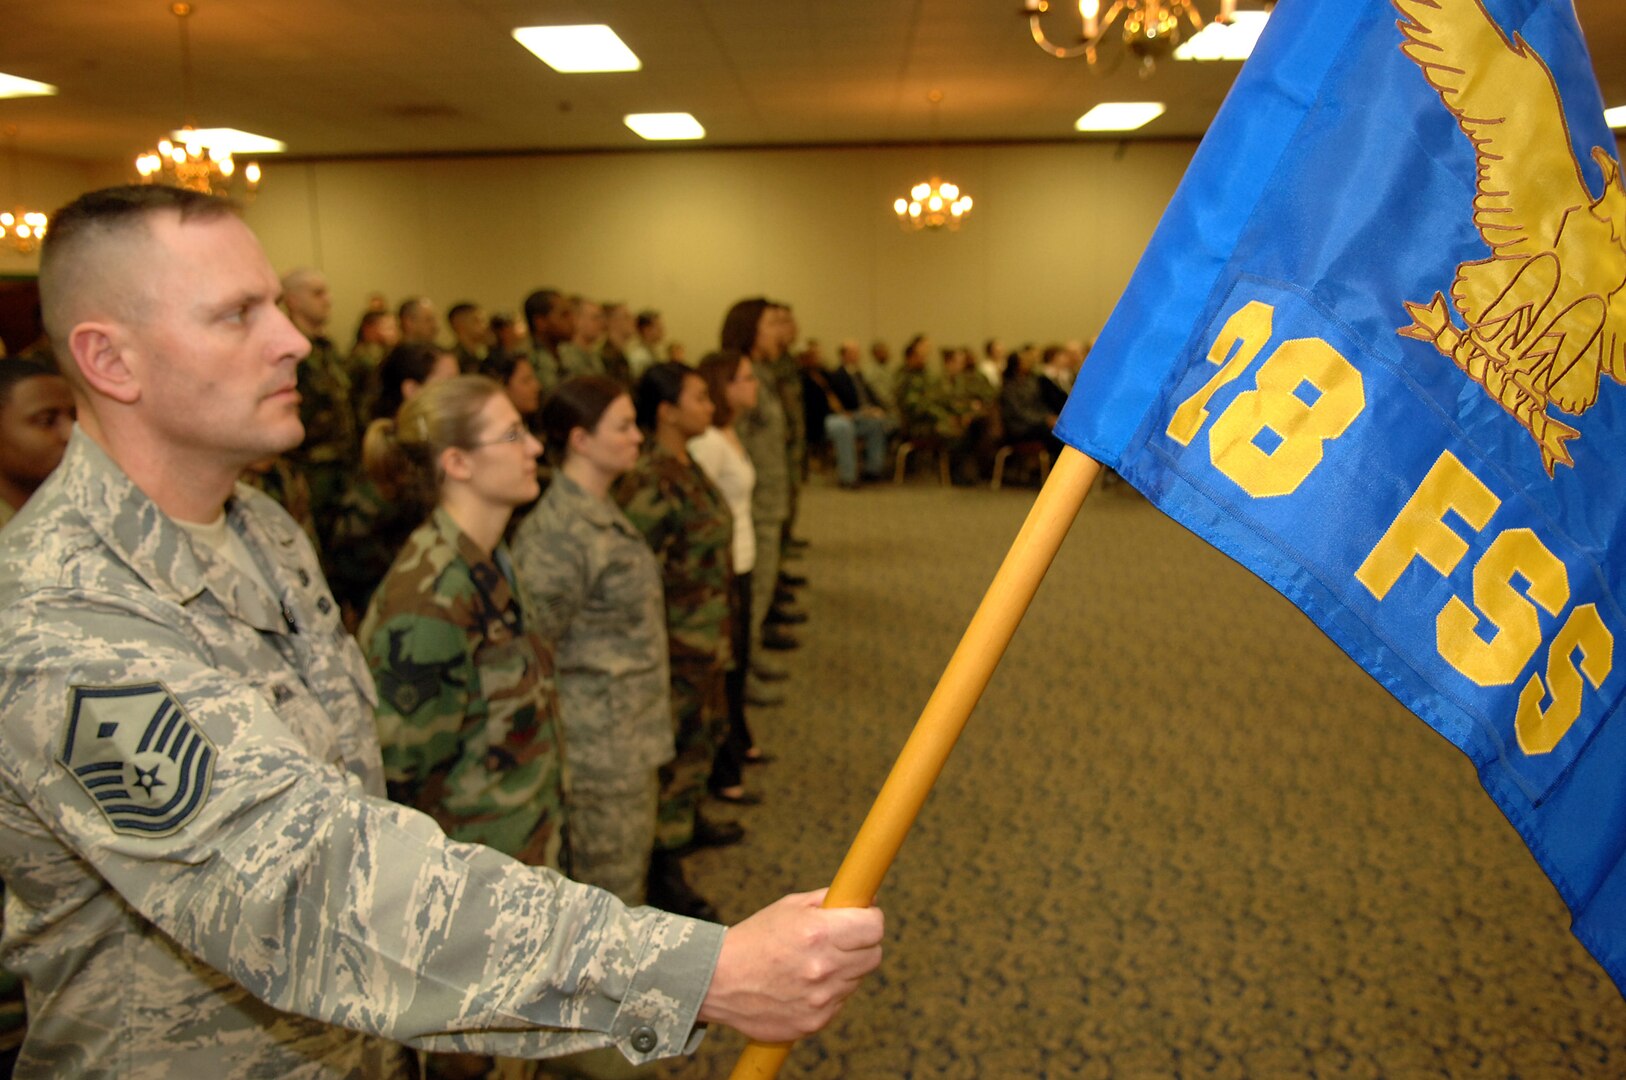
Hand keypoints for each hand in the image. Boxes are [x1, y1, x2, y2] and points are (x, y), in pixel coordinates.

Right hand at [697, 889, 883, 1042]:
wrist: (718, 980)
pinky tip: (803, 984)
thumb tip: (865, 898)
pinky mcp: (815, 1022)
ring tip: (812, 963)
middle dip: (861, 944)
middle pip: (873, 955)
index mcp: (818, 933)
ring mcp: (820, 999)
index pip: (874, 928)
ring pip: (856, 979)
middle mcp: (823, 967)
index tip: (863, 918)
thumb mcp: (789, 907)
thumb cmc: (754, 938)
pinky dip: (828, 993)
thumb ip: (828, 901)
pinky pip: (838, 1002)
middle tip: (841, 940)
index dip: (871, 919)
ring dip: (843, 970)